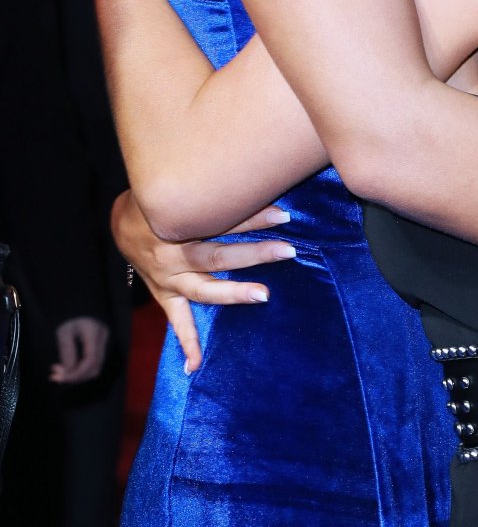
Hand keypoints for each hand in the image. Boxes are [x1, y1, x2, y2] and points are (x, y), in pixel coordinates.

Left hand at [50, 317, 109, 383]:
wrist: (79, 305)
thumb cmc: (69, 315)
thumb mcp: (63, 330)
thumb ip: (67, 351)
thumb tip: (68, 372)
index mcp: (95, 333)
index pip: (91, 361)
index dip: (76, 374)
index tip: (59, 378)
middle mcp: (104, 340)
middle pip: (94, 368)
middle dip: (75, 376)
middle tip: (55, 376)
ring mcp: (104, 343)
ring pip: (94, 368)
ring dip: (77, 375)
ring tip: (58, 373)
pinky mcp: (99, 347)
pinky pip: (92, 364)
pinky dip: (80, 370)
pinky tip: (66, 369)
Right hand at [111, 190, 295, 372]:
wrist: (122, 222)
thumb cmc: (162, 203)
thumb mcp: (183, 192)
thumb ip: (212, 193)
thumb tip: (255, 180)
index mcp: (179, 223)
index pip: (221, 219)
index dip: (253, 216)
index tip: (284, 215)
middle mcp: (174, 253)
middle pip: (218, 254)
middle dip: (254, 253)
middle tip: (287, 251)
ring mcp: (168, 278)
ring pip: (204, 287)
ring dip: (233, 293)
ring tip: (263, 295)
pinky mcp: (163, 295)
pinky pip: (176, 320)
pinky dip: (186, 342)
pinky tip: (195, 365)